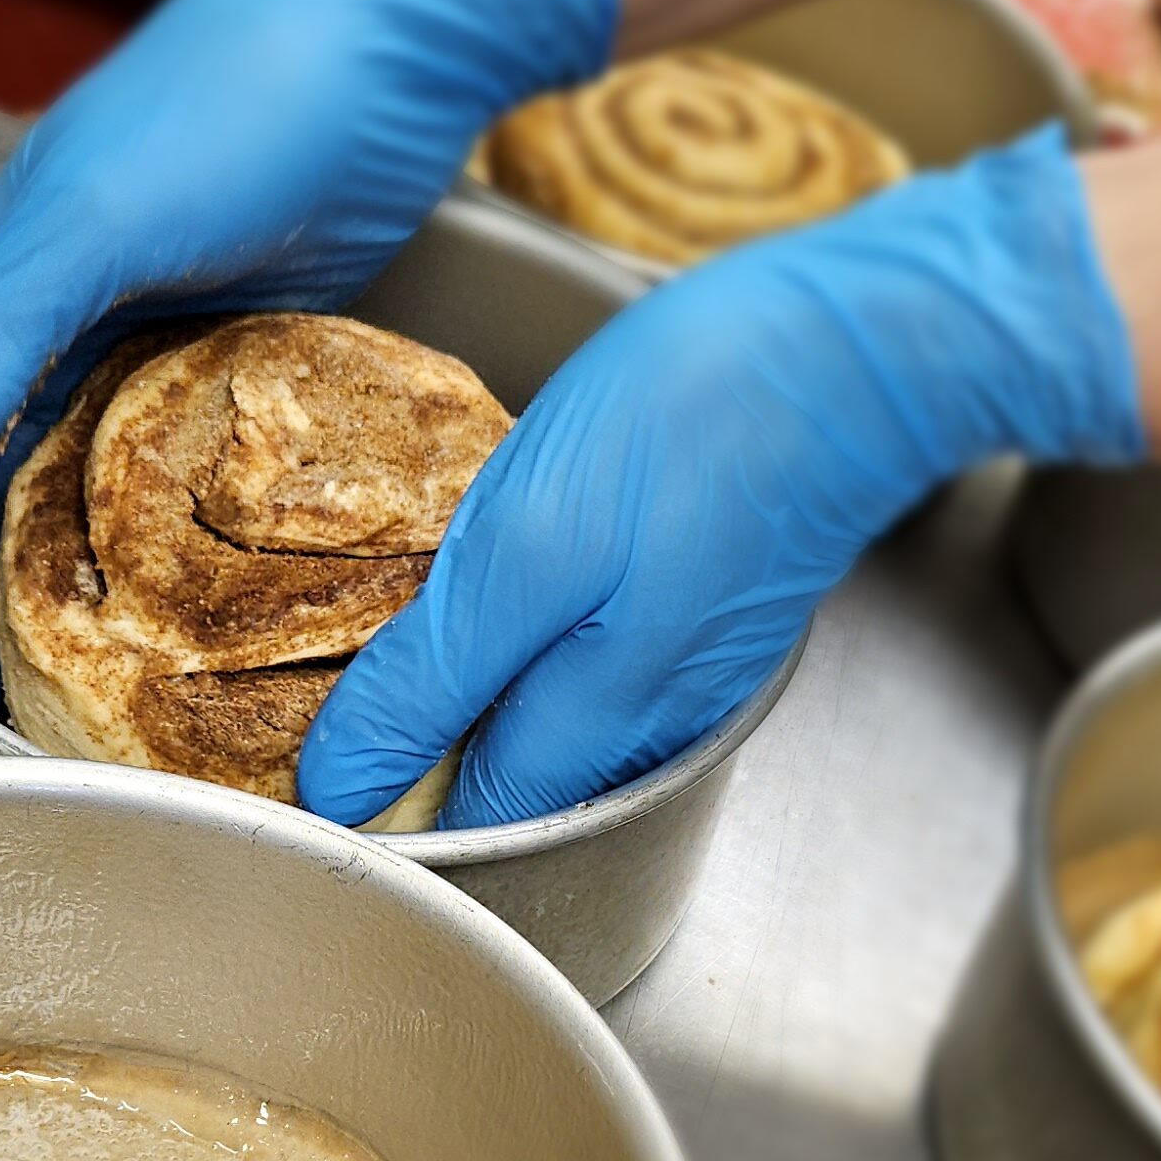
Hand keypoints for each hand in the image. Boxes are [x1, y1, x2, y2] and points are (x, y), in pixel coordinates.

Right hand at [0, 0, 614, 711]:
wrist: (400, 36)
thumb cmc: (243, 99)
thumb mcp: (94, 216)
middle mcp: (58, 323)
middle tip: (23, 712)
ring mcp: (150, 345)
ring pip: (80, 498)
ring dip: (81, 593)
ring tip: (97, 690)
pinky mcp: (238, 362)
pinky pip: (180, 478)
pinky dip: (171, 548)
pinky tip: (193, 609)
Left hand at [297, 127, 1145, 829]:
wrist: (868, 342)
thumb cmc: (699, 419)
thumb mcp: (531, 546)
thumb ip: (437, 679)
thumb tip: (343, 789)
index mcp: (588, 726)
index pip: (460, 819)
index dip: (373, 798)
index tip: (292, 753)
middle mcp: (644, 727)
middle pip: (508, 782)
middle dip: (419, 753)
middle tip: (316, 681)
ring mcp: (688, 671)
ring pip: (555, 722)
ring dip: (475, 697)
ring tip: (392, 631)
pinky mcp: (713, 609)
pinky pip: (601, 662)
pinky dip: (539, 643)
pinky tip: (511, 579)